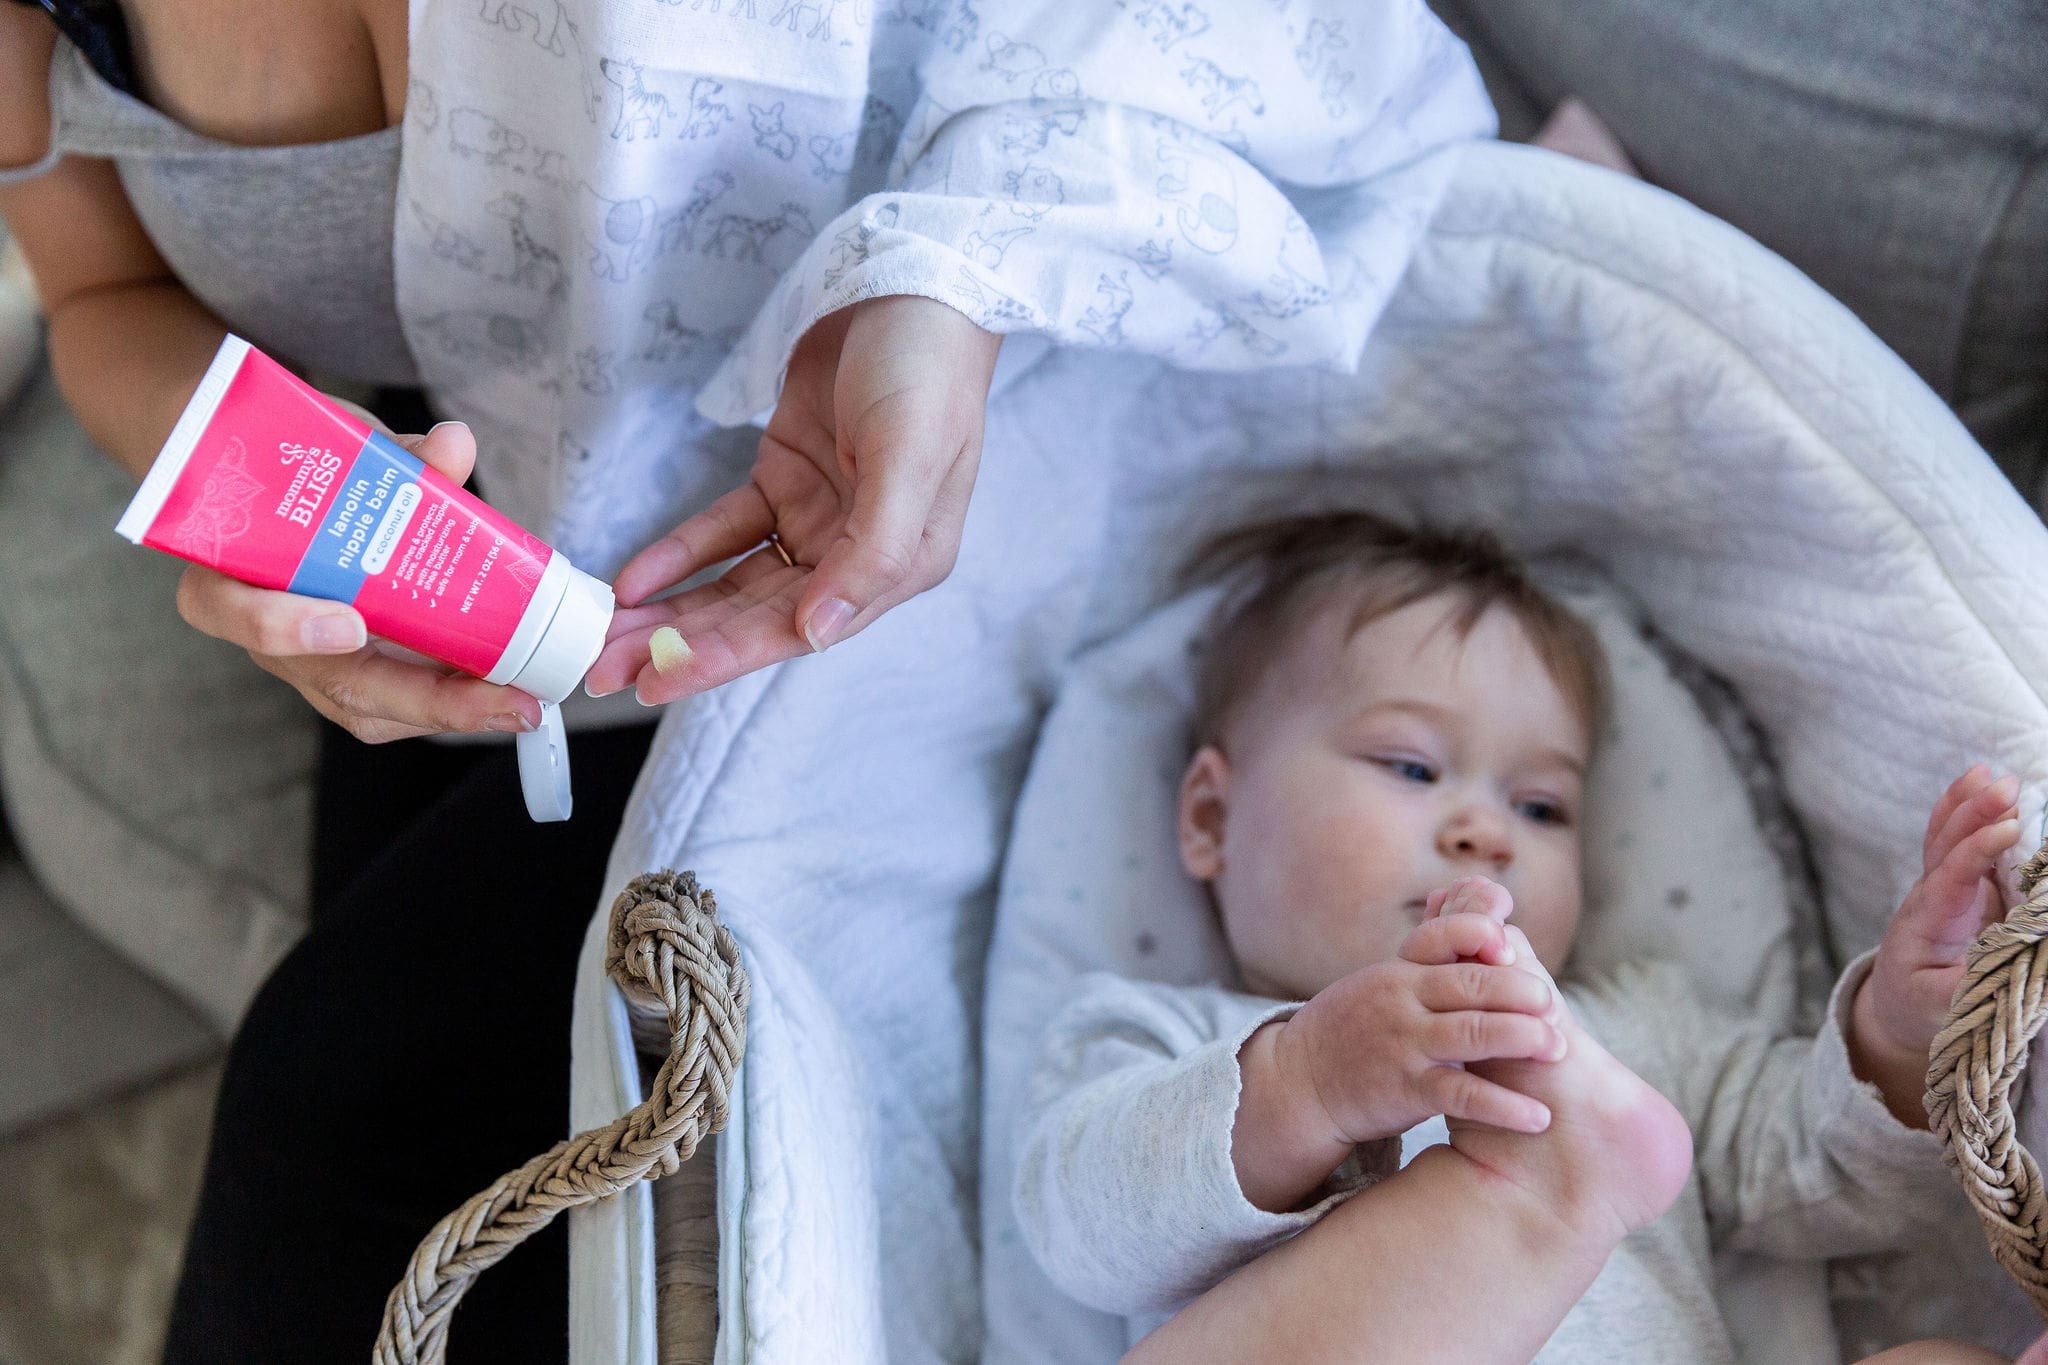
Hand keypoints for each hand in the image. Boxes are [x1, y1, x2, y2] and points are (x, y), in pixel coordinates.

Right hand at [173, 418, 544, 742]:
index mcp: (228, 568)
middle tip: (501, 700)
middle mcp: (265, 627)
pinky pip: (399, 700)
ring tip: (519, 702)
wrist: (291, 478)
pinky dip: (453, 696)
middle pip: (334, 684)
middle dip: (426, 700)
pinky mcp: (355, 669)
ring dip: (453, 708)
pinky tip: (508, 691)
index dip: (286, 627)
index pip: (231, 610)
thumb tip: (453, 446)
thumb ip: (398, 454)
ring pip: (373, 706)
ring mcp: (310, 658)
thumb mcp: (345, 448)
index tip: (350, 624)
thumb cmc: (307, 467)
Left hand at [586, 294, 1003, 702]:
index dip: (726, 657)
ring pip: (733, 583)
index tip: (659, 677)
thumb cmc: (928, 370)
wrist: (911, 287)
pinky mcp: (785, 482)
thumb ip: (871, 553)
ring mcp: (818, 520)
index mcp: (900, 565)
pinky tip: (634, 579)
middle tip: (606, 672)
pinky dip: (678, 555)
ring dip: (671, 612)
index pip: (799, 629)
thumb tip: (814, 633)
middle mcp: (857, 556)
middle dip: (680, 645)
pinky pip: (723, 532)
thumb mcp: (910, 458)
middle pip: (755, 616)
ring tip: (604, 640)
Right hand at [1278, 877, 1567, 1145]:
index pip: (1443, 935)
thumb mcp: (1386, 982)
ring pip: (1475, 1032)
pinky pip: (1464, 1094)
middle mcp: (1402, 1001)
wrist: (1301, 1083)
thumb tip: (1481, 898)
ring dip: (1524, 1038)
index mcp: (1400, 971)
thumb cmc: (1357, 1028)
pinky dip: (1505, 1106)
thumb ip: (1433, 953)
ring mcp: (1405, 1045)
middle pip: (1472, 982)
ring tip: (1559, 1050)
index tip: (1511, 945)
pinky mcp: (1407, 1091)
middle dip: (1522, 990)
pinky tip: (1538, 1115)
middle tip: (1554, 1005)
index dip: (1480, 932)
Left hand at [1852, 764, 2023, 1123]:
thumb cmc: (1922, 1003)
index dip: (1975, 852)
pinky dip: (1967, 812)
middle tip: (2006, 786)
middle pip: (1946, 848)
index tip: (2005, 829)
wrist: (1898, 1003)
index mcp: (1927, 923)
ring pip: (1949, 838)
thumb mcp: (1946, 1005)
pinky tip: (1979, 782)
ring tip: (1991, 774)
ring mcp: (1943, 888)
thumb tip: (2017, 963)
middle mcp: (1931, 897)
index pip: (1949, 879)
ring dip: (1969, 805)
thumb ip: (1976, 985)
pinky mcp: (1960, 886)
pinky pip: (1958, 842)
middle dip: (1973, 815)